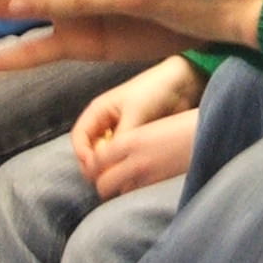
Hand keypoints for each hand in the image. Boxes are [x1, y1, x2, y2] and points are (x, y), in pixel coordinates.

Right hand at [70, 54, 206, 180]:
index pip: (79, 138)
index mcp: (98, 111)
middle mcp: (105, 123)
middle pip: (90, 150)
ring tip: (121, 177)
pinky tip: (132, 173)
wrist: (182, 83)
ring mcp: (119, 132)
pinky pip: (123, 157)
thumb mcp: (135, 114)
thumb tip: (110, 167)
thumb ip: (120, 139)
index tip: (95, 168)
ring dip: (110, 167)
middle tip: (107, 178)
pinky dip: (124, 165)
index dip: (83, 155)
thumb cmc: (155, 90)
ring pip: (106, 156)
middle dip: (95, 165)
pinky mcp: (134, 140)